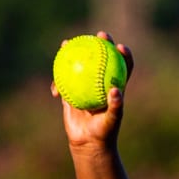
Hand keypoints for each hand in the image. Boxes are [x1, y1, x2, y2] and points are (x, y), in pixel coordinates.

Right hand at [55, 31, 130, 152]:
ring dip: (72, 51)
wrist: (88, 142)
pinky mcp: (70, 92)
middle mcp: (100, 82)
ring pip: (78, 63)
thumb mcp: (112, 121)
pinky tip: (54, 90)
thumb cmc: (104, 132)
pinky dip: (57, 83)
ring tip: (65, 44)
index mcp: (114, 86)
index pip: (123, 66)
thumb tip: (116, 90)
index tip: (120, 46)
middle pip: (100, 57)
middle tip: (97, 35)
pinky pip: (62, 81)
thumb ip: (116, 106)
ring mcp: (84, 85)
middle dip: (100, 42)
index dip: (124, 54)